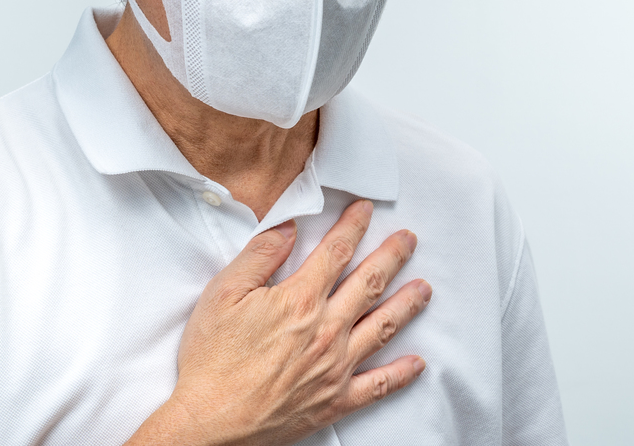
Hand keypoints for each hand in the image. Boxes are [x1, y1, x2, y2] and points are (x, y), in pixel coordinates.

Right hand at [130, 199, 430, 445]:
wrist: (210, 423)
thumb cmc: (211, 360)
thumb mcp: (223, 293)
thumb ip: (260, 255)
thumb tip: (289, 227)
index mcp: (299, 301)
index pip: (336, 252)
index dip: (353, 227)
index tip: (366, 210)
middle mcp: (326, 331)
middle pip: (368, 284)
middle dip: (392, 257)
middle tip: (408, 241)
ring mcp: (335, 368)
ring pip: (382, 328)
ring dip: (406, 305)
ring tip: (423, 290)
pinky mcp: (335, 402)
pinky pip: (377, 386)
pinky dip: (400, 374)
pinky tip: (417, 364)